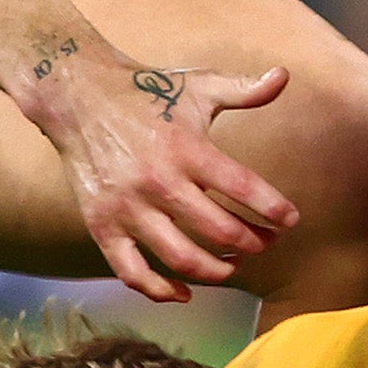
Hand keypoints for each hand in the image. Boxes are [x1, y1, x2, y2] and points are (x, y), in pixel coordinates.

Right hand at [36, 54, 302, 301]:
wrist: (76, 95)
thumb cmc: (145, 92)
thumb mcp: (197, 86)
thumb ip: (242, 89)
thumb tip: (283, 75)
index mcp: (186, 148)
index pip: (242, 186)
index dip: (273, 208)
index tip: (291, 220)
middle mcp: (158, 181)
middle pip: (218, 230)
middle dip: (253, 243)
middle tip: (267, 243)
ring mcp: (127, 207)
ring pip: (180, 257)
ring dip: (216, 270)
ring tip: (234, 265)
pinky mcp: (101, 224)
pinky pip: (131, 271)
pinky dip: (159, 290)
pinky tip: (184, 293)